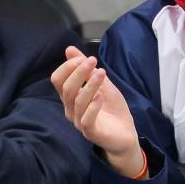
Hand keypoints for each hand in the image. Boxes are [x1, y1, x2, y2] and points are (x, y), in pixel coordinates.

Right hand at [51, 47, 142, 175]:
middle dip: (78, 72)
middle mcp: (71, 109)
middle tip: (93, 61)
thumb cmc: (112, 109)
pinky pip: (86, 119)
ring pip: (77, 101)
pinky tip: (101, 97)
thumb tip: (69, 49)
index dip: (67, 67)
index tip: (83, 58)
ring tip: (102, 73)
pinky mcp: (90, 132)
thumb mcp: (102, 84)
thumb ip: (87, 69)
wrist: (126, 134)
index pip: (58, 80)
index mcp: (70, 97)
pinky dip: (93, 107)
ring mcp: (79, 122)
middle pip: (66, 88)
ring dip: (89, 84)